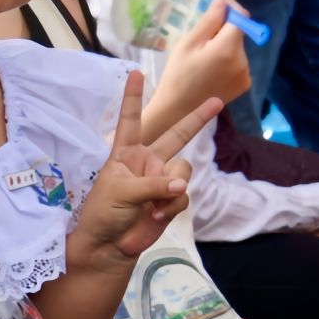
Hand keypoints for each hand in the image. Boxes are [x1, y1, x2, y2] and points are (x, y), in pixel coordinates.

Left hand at [71, 72, 214, 265]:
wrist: (109, 245)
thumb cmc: (102, 213)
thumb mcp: (119, 192)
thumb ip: (151, 184)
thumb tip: (180, 183)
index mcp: (124, 153)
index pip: (130, 120)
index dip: (132, 97)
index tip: (135, 73)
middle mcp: (146, 161)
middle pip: (176, 135)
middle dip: (197, 119)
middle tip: (217, 100)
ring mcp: (161, 178)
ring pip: (183, 170)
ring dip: (171, 188)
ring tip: (150, 205)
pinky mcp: (172, 198)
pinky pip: (184, 194)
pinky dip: (171, 206)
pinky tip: (155, 216)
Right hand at [156, 0, 250, 112]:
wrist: (178, 110)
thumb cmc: (177, 75)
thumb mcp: (187, 44)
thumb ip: (208, 21)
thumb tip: (223, 1)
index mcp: (228, 48)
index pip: (242, 18)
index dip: (231, 9)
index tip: (218, 8)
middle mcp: (243, 60)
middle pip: (238, 34)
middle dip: (223, 32)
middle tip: (199, 42)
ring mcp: (246, 74)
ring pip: (237, 49)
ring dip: (224, 47)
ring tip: (202, 60)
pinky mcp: (245, 84)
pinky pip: (239, 63)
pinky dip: (227, 62)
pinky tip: (210, 71)